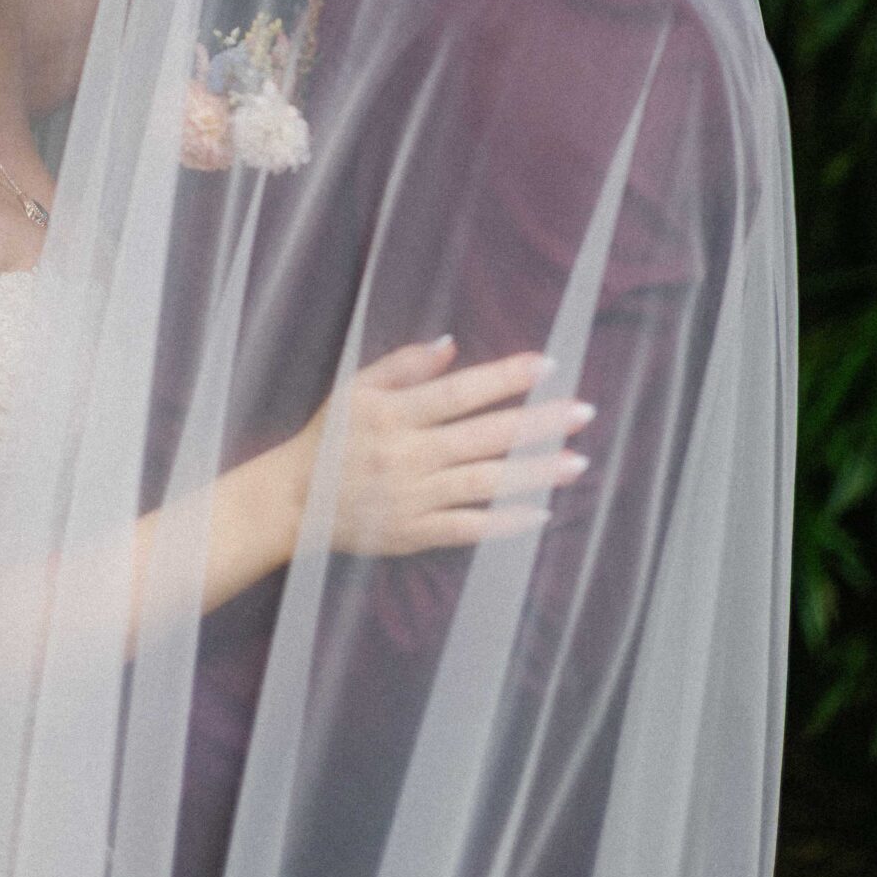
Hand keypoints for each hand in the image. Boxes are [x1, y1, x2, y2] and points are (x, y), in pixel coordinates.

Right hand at [283, 338, 594, 557]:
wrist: (293, 501)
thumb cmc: (329, 437)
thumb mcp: (354, 388)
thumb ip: (402, 365)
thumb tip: (451, 344)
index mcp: (393, 413)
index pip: (460, 392)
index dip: (505, 378)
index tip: (548, 365)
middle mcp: (407, 454)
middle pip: (484, 437)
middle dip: (537, 423)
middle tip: (584, 411)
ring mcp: (413, 497)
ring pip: (485, 483)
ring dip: (534, 472)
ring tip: (578, 462)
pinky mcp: (414, 533)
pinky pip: (468, 528)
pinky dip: (505, 522)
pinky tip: (541, 512)